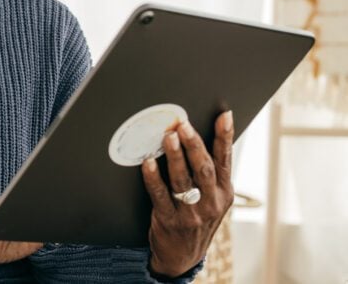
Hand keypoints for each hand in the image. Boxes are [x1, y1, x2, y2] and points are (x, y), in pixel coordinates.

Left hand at [140, 111, 234, 277]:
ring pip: (183, 180)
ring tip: (168, 136)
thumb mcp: (213, 199)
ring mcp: (191, 213)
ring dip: (174, 156)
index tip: (224, 115)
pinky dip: (153, 178)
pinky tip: (147, 163)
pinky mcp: (169, 220)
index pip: (224, 159)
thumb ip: (209, 173)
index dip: (225, 136)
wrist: (183, 256)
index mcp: (224, 192)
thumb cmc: (197, 218)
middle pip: (203, 168)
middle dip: (194, 144)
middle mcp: (211, 202)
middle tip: (183, 124)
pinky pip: (160, 195)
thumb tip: (200, 136)